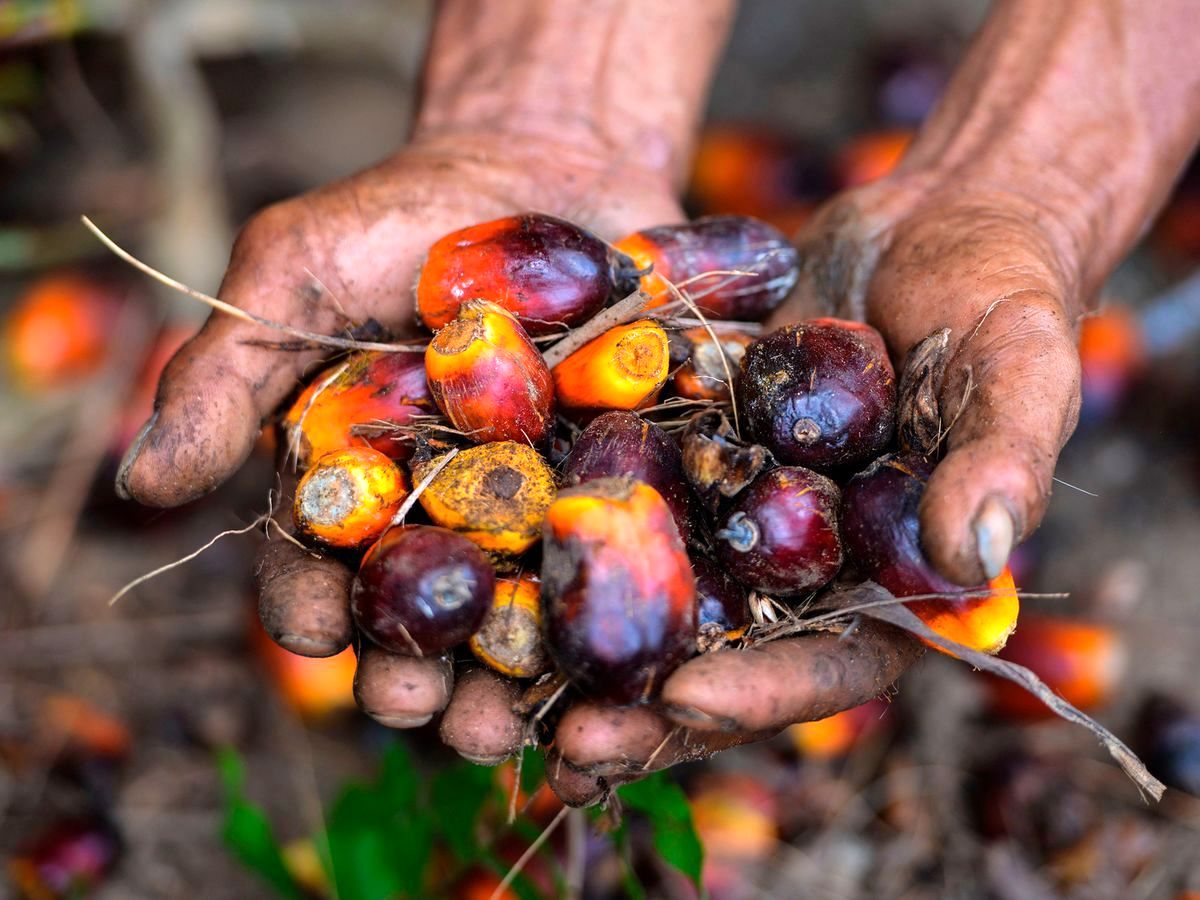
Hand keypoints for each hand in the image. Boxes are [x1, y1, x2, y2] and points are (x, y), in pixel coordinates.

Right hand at [115, 129, 683, 725]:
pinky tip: (610, 655)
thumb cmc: (401, 217)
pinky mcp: (615, 488)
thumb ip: (226, 372)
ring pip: (514, 616)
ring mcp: (531, 506)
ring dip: (505, 678)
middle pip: (416, 615)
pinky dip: (607, 611)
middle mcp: (436, 512)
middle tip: (417, 704)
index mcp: (348, 479)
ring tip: (506, 719)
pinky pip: (612, 561)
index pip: (313, 563)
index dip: (308, 604)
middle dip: (409, 668)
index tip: (316, 631)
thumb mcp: (295, 272)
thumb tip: (138, 481)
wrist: (544, 163)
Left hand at [544, 0, 1199, 802]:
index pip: (828, 664)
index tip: (684, 703)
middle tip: (564, 741)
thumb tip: (971, 562)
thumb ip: (1002, 462)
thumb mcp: (1019, 367)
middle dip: (644, 707)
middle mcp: (802, 565)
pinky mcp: (685, 452)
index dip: (760, 693)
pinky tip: (491, 547)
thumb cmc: (1000, 296)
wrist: (931, 219)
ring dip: (583, 640)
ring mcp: (736, 512)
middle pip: (721, 657)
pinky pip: (623, 496)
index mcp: (887, 583)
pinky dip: (568, 526)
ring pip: (654, 594)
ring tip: (501, 680)